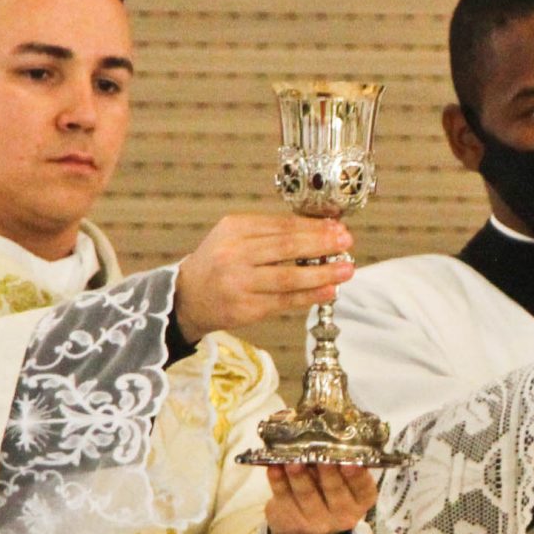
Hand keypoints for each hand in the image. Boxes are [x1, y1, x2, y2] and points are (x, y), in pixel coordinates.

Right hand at [174, 215, 353, 342]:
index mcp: (234, 229)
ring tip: (346, 269)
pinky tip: (328, 291)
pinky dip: (309, 296)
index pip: (282, 225)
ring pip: (288, 277)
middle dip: (322, 244)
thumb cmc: (218, 263)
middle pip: (287, 247)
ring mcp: (239, 283)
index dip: (314, 226)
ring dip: (322, 273)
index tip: (338, 227)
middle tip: (347, 243)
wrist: (186, 297)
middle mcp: (234, 254)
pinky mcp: (245, 308)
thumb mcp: (235, 237)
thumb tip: (320, 231)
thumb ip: (271, 233)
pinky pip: (284, 301)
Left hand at [264, 463, 376, 533]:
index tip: (351, 462)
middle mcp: (343, 514)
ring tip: (293, 460)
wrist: (305, 530)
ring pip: (307, 494)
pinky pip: (284, 497)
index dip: (357, 475)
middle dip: (327, 472)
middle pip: (335, 491)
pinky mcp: (292, 520)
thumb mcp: (343, 483)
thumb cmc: (328, 492)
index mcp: (361, 500)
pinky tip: (274, 467)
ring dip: (299, 476)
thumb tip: (324, 438)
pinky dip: (278, 481)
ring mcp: (317, 521)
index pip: (363, 487)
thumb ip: (339, 464)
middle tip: (321, 456)